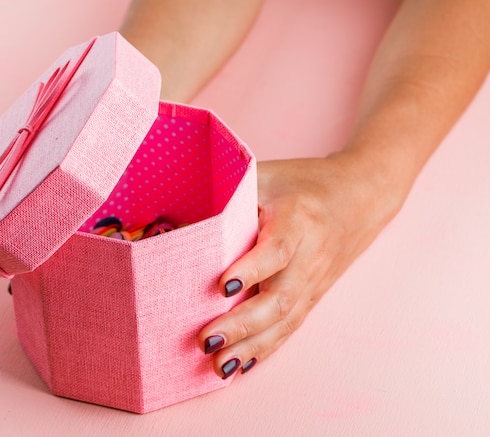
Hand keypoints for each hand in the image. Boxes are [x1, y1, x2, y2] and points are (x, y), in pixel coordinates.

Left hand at [198, 153, 401, 377]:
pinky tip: (241, 365)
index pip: (275, 250)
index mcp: (298, 219)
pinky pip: (291, 326)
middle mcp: (310, 255)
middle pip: (280, 298)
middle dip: (242, 324)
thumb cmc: (305, 182)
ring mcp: (314, 280)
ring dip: (251, 346)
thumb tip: (182, 219)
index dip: (251, 270)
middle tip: (206, 340)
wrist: (361, 196)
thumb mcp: (269, 175)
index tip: (222, 286)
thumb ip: (234, 194)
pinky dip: (266, 348)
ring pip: (286, 321)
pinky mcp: (314, 295)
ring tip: (219, 365)